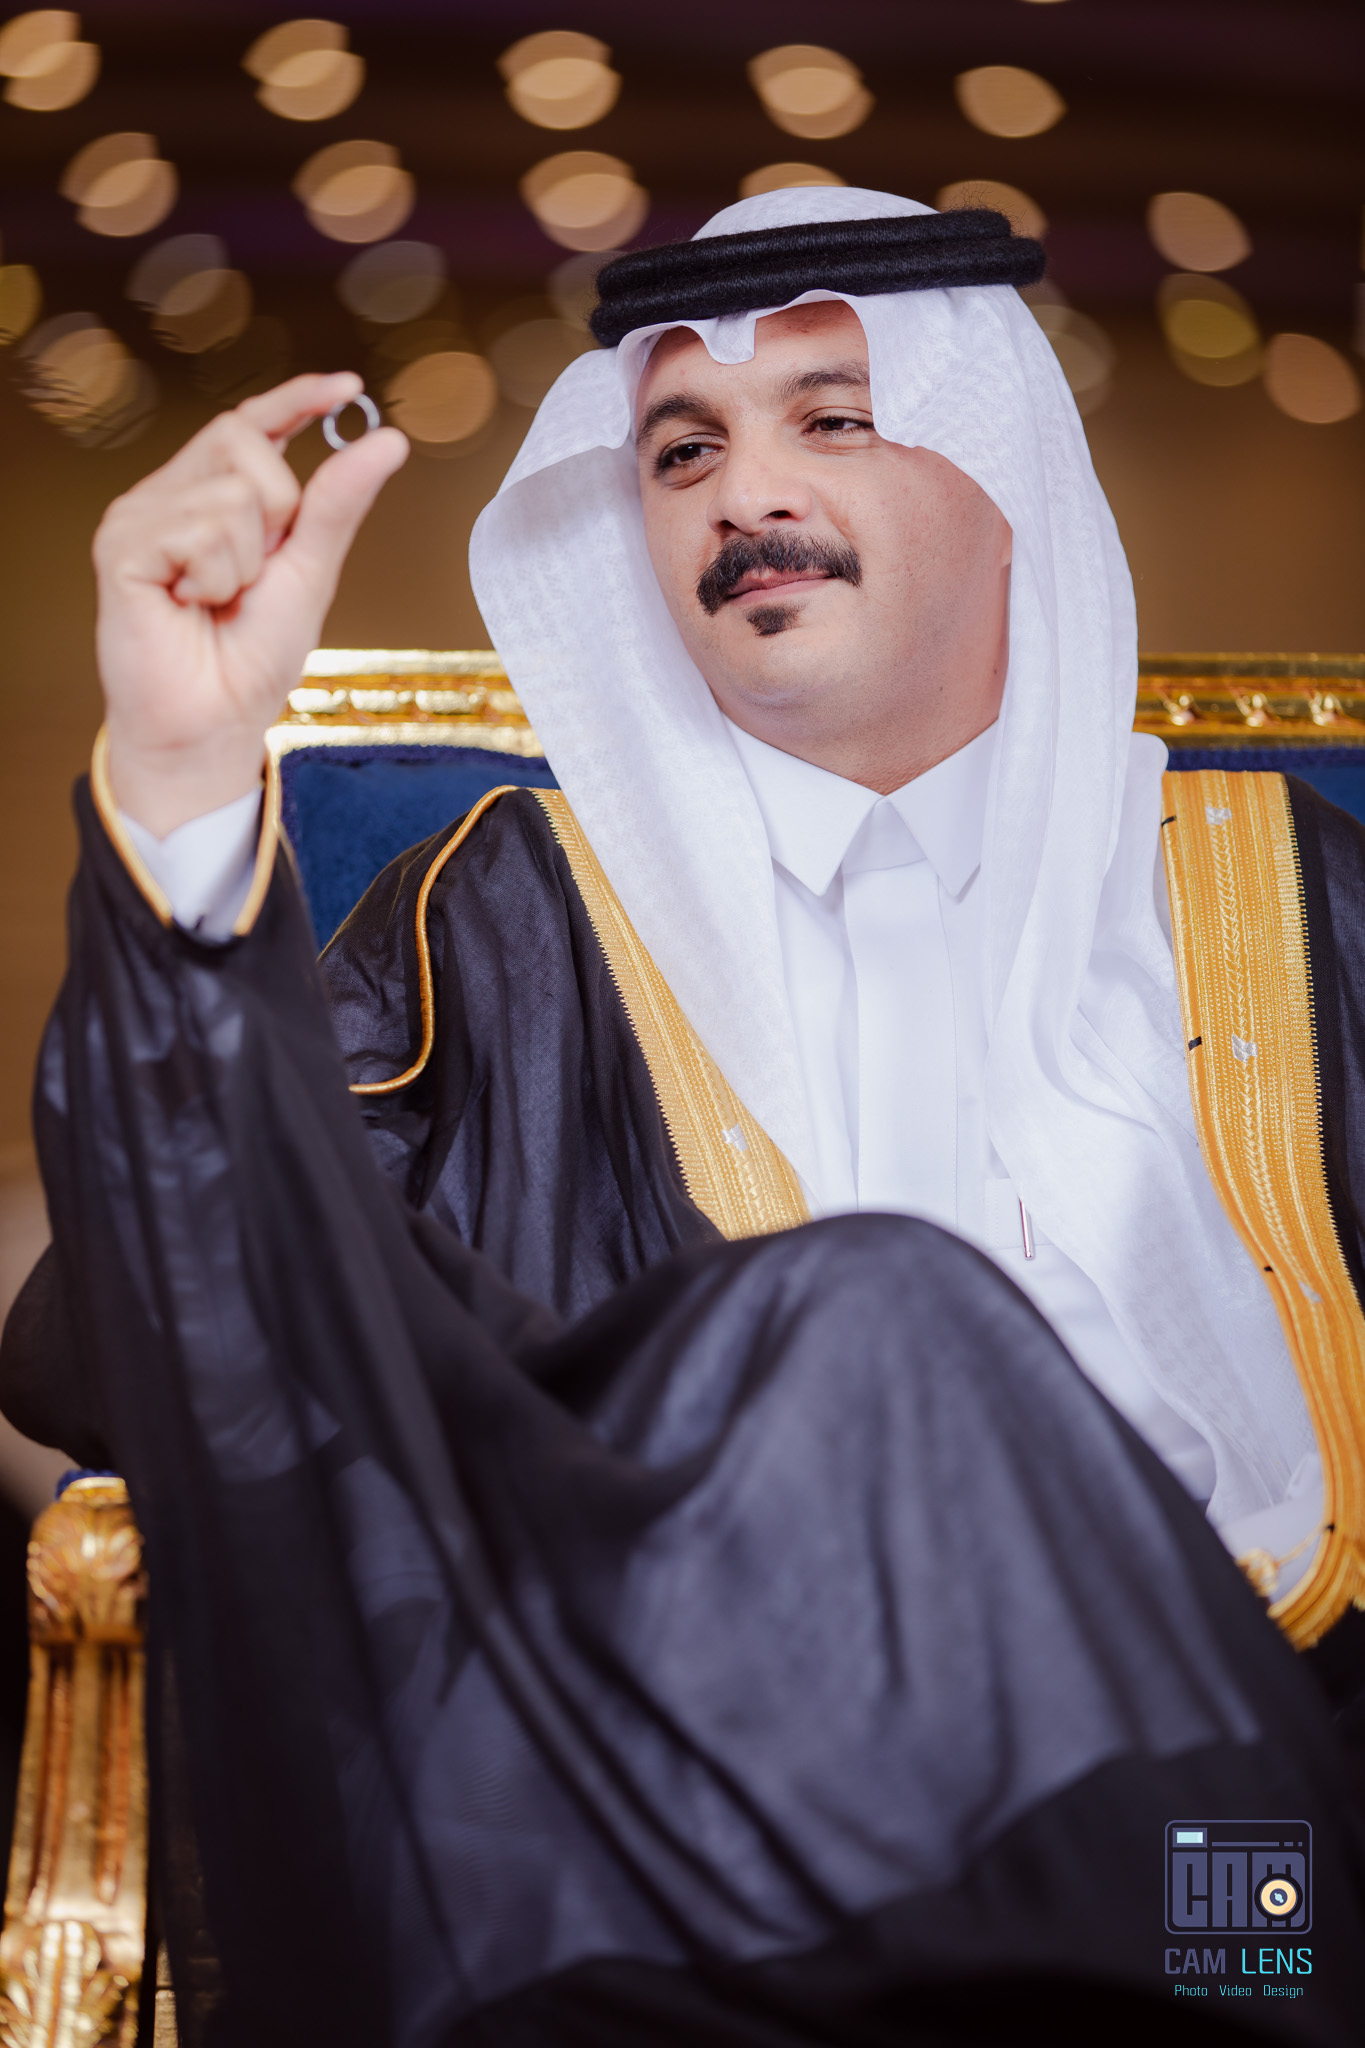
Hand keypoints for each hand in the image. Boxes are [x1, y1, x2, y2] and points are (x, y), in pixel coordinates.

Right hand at [94, 372, 407, 833]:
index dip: (296, 398)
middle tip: (254, 572)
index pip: (252, 423)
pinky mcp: (121, 546)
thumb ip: (338, 504)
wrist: (214, 722)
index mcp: (215, 495)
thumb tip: (387, 441)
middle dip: (276, 511)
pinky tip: (191, 605)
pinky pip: (196, 530)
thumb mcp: (310, 571)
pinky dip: (213, 576)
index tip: (348, 387)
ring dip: (245, 560)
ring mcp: (141, 516)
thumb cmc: (251, 658)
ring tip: (218, 599)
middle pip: (244, 442)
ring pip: (228, 492)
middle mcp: (173, 494)